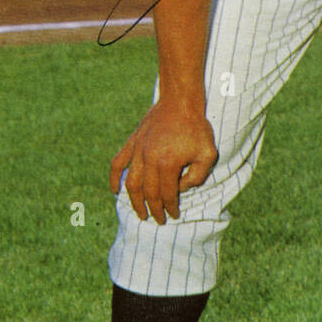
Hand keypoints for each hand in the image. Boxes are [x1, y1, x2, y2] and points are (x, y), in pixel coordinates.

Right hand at [110, 100, 217, 223]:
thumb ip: (198, 176)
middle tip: (158, 220)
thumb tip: (181, 188)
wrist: (180, 101)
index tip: (173, 215)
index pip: (167, 194)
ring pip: (131, 183)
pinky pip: (117, 163)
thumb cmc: (197, 127)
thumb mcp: (208, 153)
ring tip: (140, 213)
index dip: (170, 207)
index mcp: (168, 163)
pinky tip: (115, 191)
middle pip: (149, 192)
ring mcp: (138, 150)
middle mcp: (149, 159)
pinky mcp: (132, 142)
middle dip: (153, 210)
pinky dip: (113, 178)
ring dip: (134, 201)